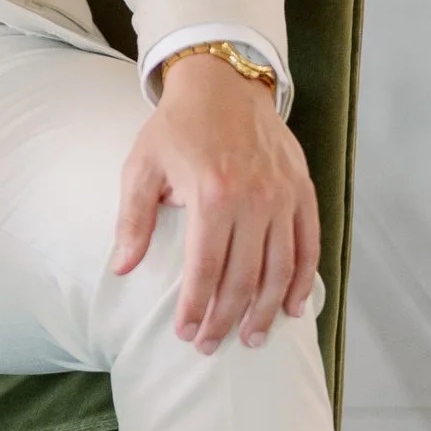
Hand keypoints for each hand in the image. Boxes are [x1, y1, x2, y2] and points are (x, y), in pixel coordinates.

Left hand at [111, 57, 318, 353]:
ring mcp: (283, 196)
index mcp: (213, 193)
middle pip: (244, 277)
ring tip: (251, 339)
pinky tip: (292, 308)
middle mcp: (254, 199)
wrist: (223, 84)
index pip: (205, 268)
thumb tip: (122, 268)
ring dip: (266, 310)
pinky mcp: (302, 190)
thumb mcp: (142, 166)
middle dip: (226, 319)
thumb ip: (133, 219)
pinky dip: (302, 280)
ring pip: (279, 268)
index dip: (197, 307)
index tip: (186, 333)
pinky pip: (308, 244)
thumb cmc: (177, 127)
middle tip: (211, 346)